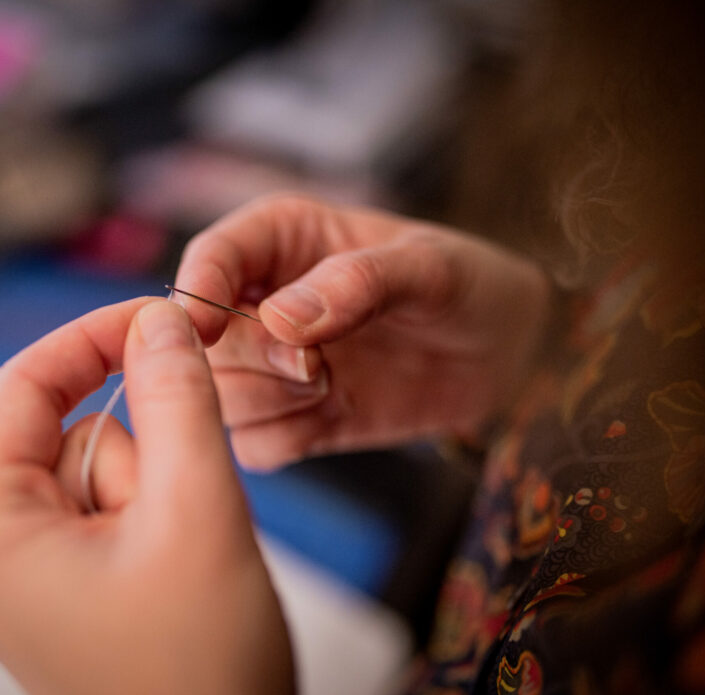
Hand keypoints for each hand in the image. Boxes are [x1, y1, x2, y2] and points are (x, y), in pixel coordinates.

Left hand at [0, 299, 293, 694]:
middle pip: (70, 424)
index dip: (98, 335)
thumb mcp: (197, 513)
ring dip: (155, 489)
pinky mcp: (53, 576)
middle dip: (142, 450)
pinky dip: (152, 513)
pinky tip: (172, 569)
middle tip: (183, 510)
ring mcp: (14, 562)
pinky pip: (105, 502)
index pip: (25, 381)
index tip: (167, 313)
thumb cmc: (199, 669)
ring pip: (99, 461)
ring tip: (179, 557)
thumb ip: (178, 399)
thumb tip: (159, 319)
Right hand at [174, 194, 551, 468]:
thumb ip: (359, 282)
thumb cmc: (468, 286)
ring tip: (331, 385)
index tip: (206, 327)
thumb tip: (280, 320)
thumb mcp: (430, 268)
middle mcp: (263, 300)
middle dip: (254, 358)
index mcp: (282, 239)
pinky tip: (332, 416)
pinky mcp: (291, 416)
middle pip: (204, 341)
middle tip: (315, 363)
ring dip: (270, 401)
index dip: (198, 291)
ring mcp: (273, 364)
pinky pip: (254, 444)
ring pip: (220, 396)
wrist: (506, 355)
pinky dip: (286, 440)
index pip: (213, 257)